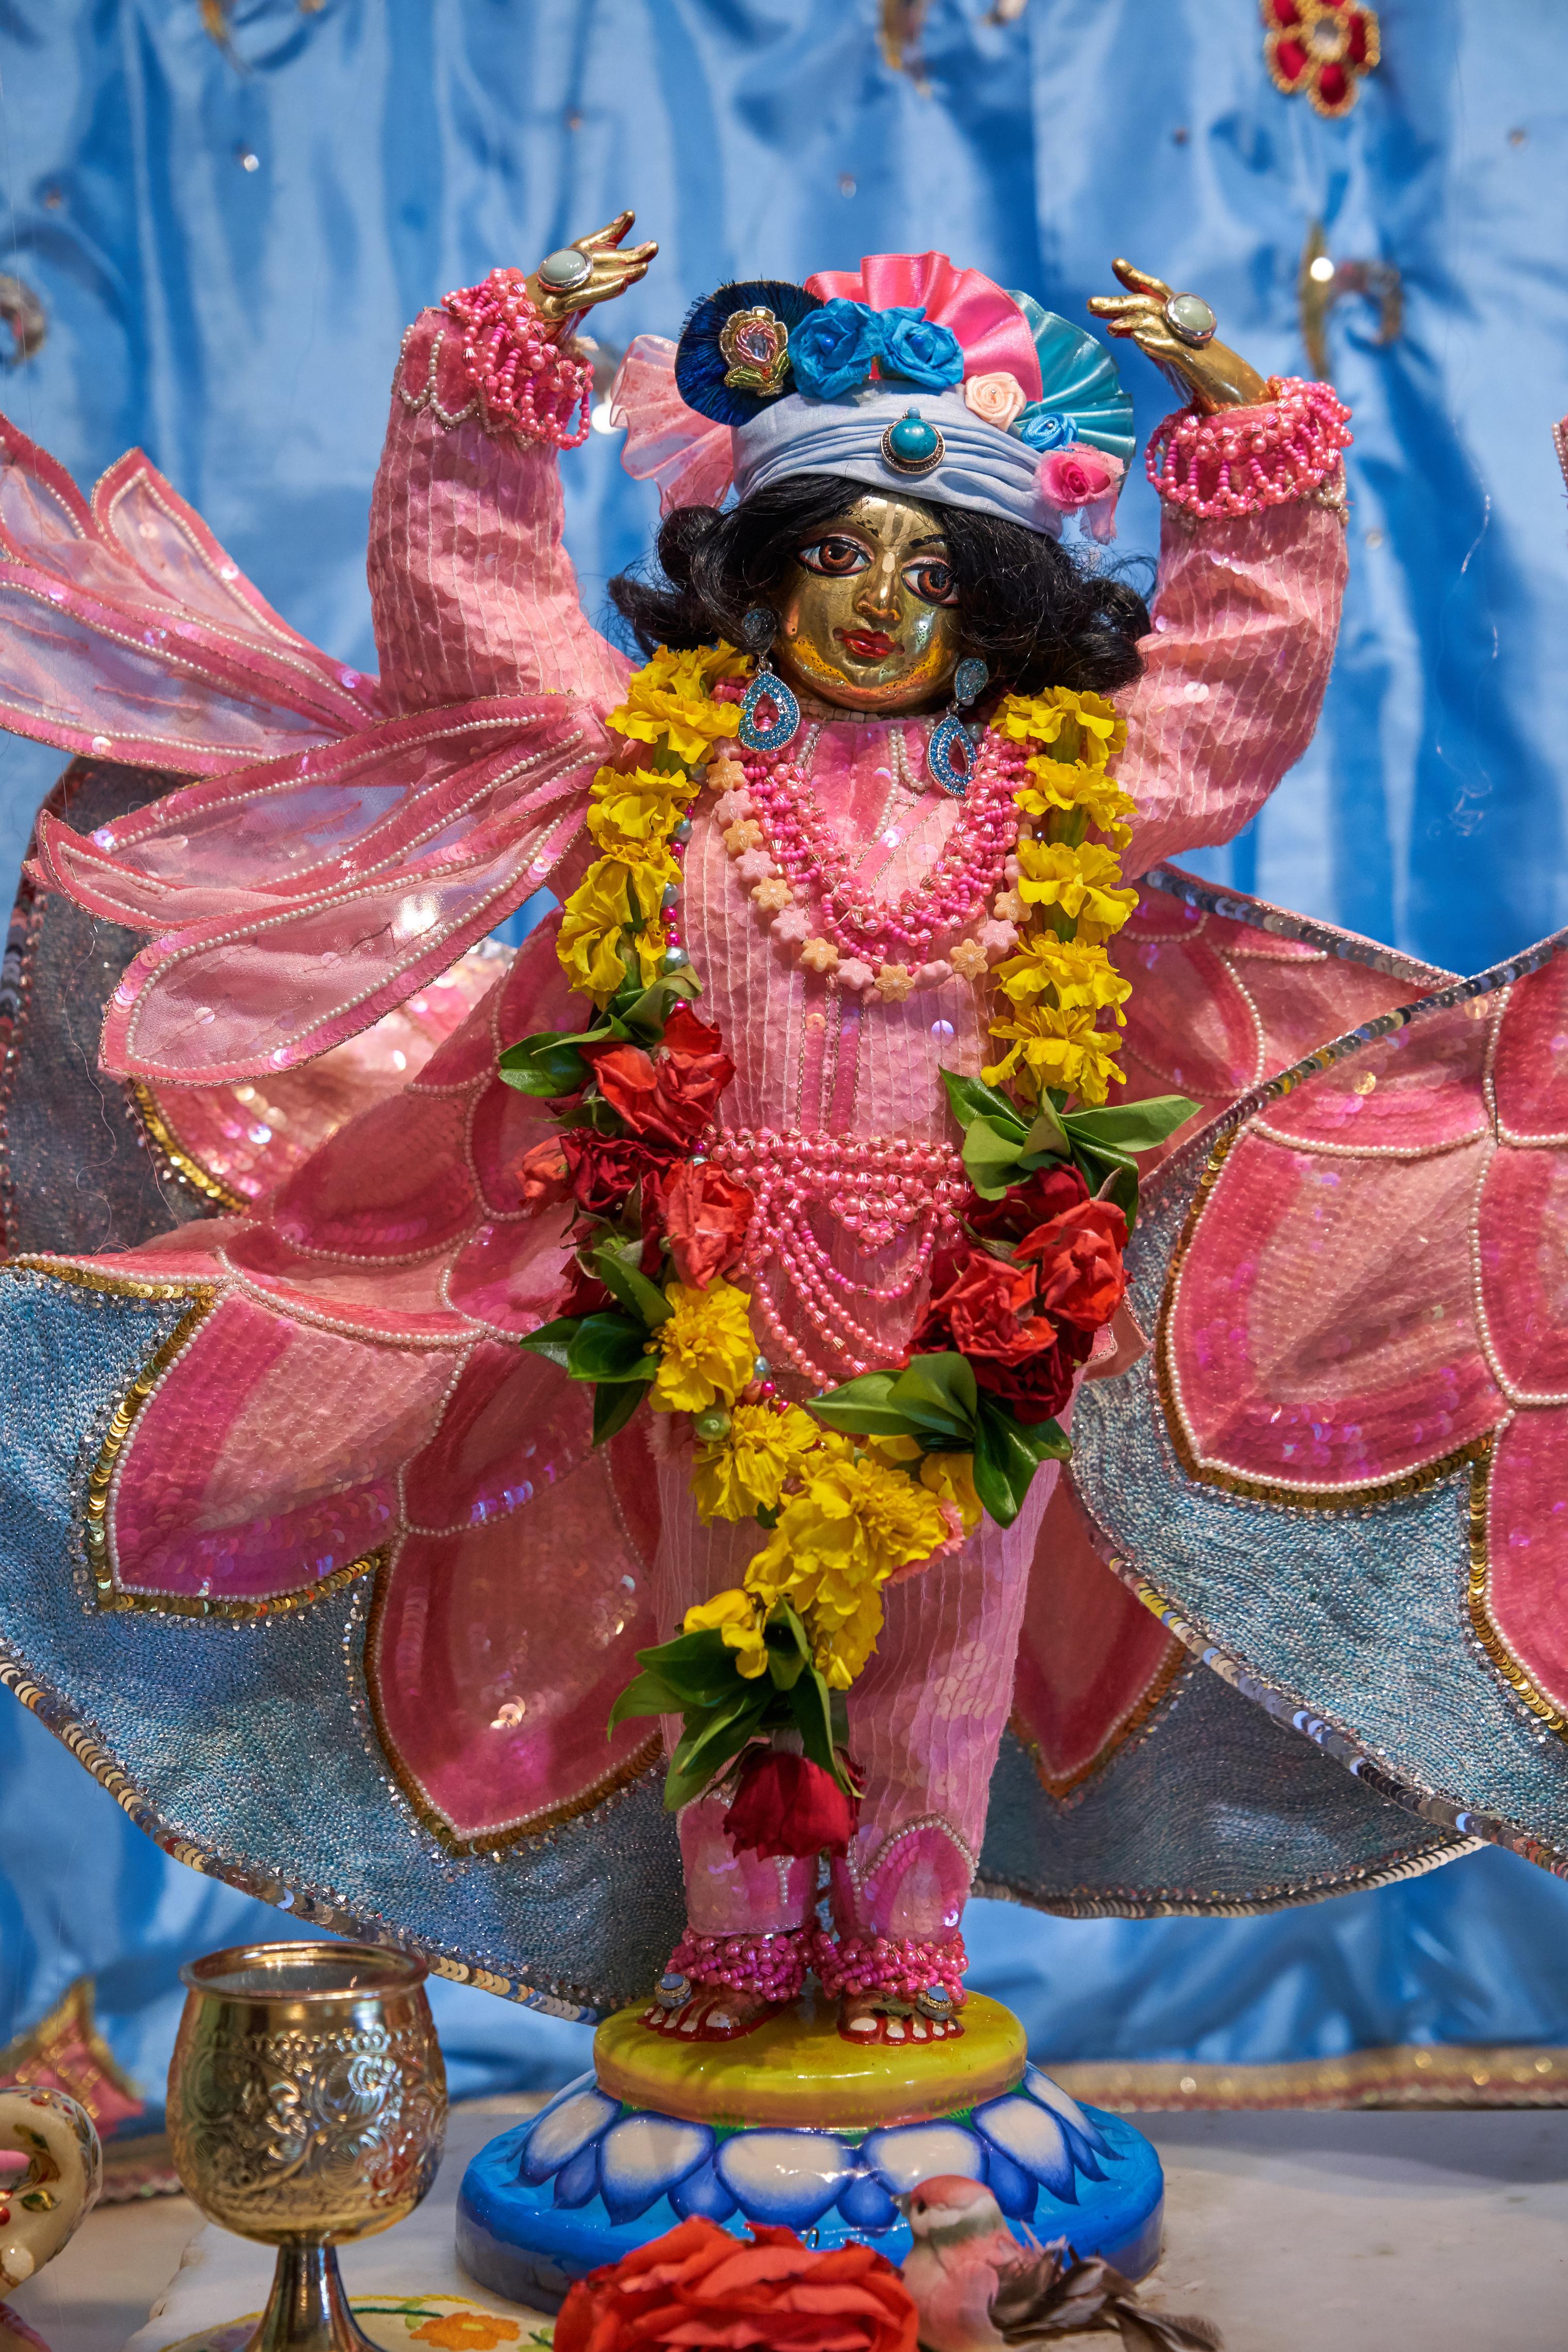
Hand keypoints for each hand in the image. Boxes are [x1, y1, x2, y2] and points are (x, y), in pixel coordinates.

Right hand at [525, 211, 657, 327]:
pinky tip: (624, 284)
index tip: (630, 217)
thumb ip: (577, 314)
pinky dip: (603, 290)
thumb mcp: (558, 325)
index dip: (607, 233)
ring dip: (620, 269)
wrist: (495, 346)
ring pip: (591, 275)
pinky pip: (581, 297)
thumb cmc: (525, 339)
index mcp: (557, 279)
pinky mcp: (550, 311)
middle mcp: (554, 279)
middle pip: (594, 260)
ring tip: (646, 264)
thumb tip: (598, 324)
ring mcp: (552, 293)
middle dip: (625, 253)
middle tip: (653, 247)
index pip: (585, 249)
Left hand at [1088, 258, 1268, 413]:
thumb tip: (1135, 335)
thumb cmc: (1212, 386)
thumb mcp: (1177, 363)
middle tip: (1090, 303)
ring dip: (1131, 321)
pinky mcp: (1197, 366)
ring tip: (1108, 325)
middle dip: (1120, 301)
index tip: (1117, 264)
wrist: (1244, 404)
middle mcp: (1185, 331)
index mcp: (1179, 329)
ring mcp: (1192, 346)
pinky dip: (1155, 343)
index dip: (1137, 280)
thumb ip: (1158, 347)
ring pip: (1160, 322)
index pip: (1156, 297)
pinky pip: (1174, 349)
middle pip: (1150, 305)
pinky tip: (1136, 339)